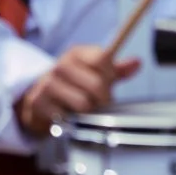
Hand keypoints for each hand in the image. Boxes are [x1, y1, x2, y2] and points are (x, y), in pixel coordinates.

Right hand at [14, 47, 141, 135]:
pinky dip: (72, 121)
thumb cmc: (72, 86)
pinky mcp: (38, 102)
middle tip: (101, 104)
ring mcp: (47, 83)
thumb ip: (116, 70)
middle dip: (103, 99)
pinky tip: (68, 116)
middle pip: (97, 84)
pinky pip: (66, 117)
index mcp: (77, 53)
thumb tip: (137, 62)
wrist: (38, 100)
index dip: (110, 74)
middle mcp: (61, 65)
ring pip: (83, 103)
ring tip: (85, 111)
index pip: (103, 58)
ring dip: (88, 113)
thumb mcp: (94, 74)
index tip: (109, 82)